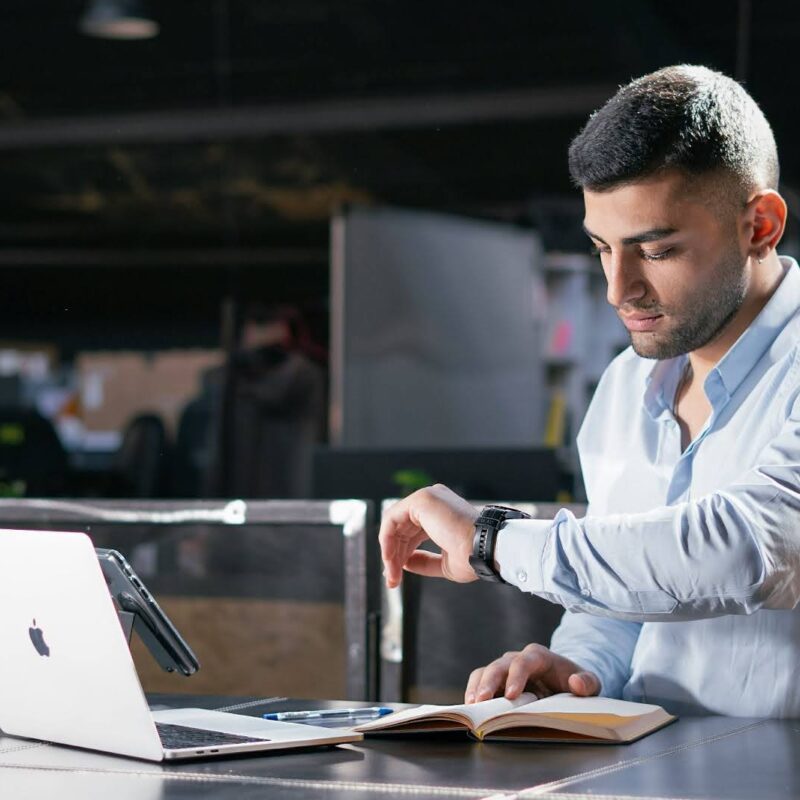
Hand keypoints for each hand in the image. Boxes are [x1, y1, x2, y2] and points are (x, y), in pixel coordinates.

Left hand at [379, 484, 478, 587]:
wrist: (486, 550)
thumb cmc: (474, 557)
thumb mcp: (444, 562)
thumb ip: (423, 560)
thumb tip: (403, 562)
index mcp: (442, 512)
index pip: (413, 531)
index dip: (403, 553)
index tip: (396, 575)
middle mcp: (434, 500)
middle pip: (402, 528)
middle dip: (394, 555)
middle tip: (392, 579)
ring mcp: (428, 497)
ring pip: (394, 524)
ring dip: (389, 552)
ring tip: (392, 575)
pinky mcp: (421, 500)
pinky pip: (392, 519)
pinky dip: (387, 540)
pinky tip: (390, 560)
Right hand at [465, 644, 599, 703]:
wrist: (565, 681)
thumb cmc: (576, 681)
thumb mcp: (590, 682)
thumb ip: (588, 682)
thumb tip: (576, 683)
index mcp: (539, 656)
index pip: (524, 661)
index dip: (516, 676)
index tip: (513, 695)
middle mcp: (518, 659)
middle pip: (499, 665)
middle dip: (489, 682)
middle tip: (482, 701)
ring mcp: (505, 670)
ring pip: (485, 672)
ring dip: (476, 688)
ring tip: (472, 706)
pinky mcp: (497, 681)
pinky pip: (479, 682)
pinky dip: (473, 693)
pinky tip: (471, 708)